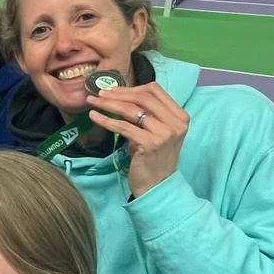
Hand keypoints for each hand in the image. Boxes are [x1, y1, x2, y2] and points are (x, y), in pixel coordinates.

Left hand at [87, 81, 189, 196]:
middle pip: (143, 97)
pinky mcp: (150, 144)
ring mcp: (164, 133)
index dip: (132, 87)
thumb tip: (119, 94)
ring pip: (131, 110)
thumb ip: (147, 113)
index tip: (113, 89)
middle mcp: (176, 123)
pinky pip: (123, 127)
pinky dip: (106, 120)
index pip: (155, 90)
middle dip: (118, 93)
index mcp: (180, 116)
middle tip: (99, 93)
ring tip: (93, 102)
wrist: (157, 186)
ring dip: (108, 104)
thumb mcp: (156, 131)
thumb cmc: (153, 157)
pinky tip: (94, 117)